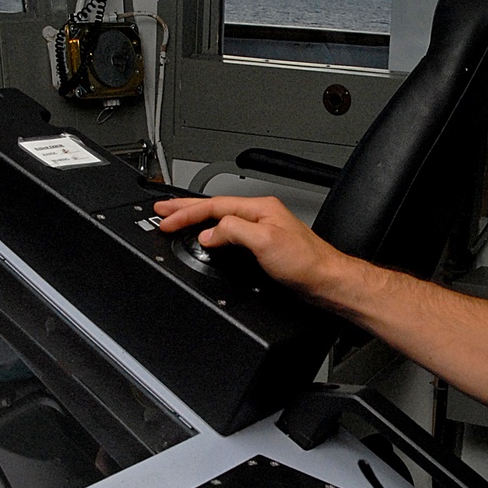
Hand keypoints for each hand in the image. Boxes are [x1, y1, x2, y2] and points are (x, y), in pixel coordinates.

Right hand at [153, 194, 352, 300]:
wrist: (326, 281)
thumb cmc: (306, 262)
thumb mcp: (264, 241)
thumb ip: (233, 232)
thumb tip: (209, 234)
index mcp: (259, 208)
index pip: (213, 206)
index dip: (186, 213)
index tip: (165, 219)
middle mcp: (260, 216)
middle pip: (214, 208)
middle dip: (185, 209)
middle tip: (161, 210)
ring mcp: (261, 230)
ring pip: (220, 220)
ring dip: (196, 220)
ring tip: (176, 219)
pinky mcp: (262, 247)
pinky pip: (228, 235)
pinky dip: (210, 234)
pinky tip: (205, 239)